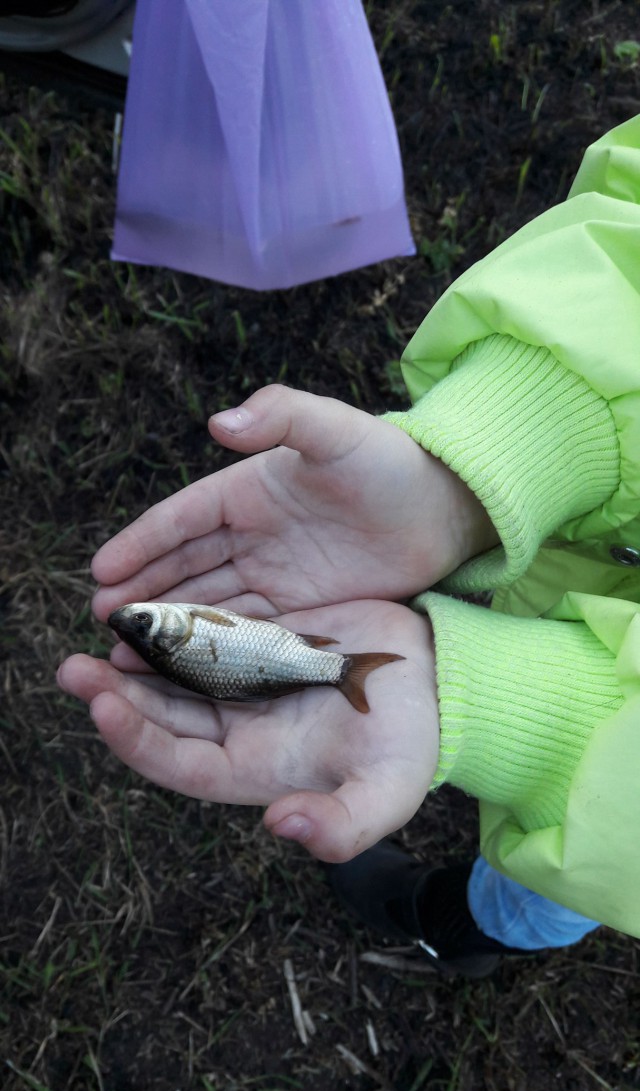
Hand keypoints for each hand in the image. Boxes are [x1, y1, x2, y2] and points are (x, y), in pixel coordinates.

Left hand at [57, 600, 438, 861]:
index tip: (103, 705)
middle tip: (74, 669)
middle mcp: (240, 729)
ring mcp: (247, 684)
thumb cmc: (414, 744)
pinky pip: (206, 633)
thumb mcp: (388, 792)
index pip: (179, 762)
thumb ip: (342, 826)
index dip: (137, 739)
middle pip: (163, 717)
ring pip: (175, 674)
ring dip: (136, 656)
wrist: (441, 684)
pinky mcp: (260, 642)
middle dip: (115, 695)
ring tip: (102, 627)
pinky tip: (151, 602)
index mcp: (256, 768)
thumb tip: (282, 827)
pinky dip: (176, 622)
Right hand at [91, 385, 495, 621]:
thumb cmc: (389, 463)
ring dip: (169, 628)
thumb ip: (283, 417)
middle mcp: (251, 535)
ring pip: (208, 605)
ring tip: (125, 654)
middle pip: (184, 568)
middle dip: (141, 593)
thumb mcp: (338, 430)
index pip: (181, 520)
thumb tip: (219, 423)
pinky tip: (183, 670)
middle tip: (102, 622)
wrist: (444, 511)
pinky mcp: (299, 610)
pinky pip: (246, 633)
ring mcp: (273, 575)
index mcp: (247, 490)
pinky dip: (213, 650)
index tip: (100, 569)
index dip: (141, 543)